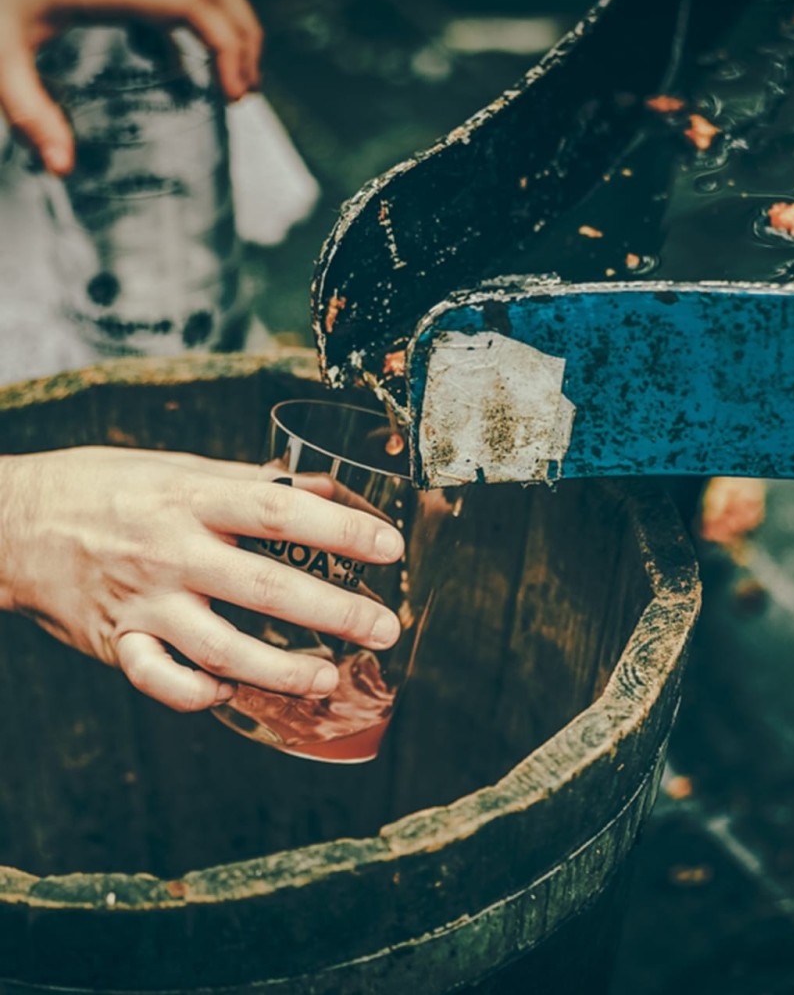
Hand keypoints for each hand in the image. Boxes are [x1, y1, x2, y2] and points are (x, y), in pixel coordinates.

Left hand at [0, 0, 262, 173]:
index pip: (193, 4)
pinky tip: (184, 60)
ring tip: (233, 76)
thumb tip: (62, 168)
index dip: (227, 47)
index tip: (234, 96)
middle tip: (245, 92)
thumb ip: (29, 111)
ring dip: (229, 24)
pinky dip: (198, 18)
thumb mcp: (0, 58)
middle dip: (243, 38)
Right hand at [0, 447, 404, 711]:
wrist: (13, 522)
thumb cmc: (103, 486)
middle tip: (385, 628)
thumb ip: (249, 481)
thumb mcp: (177, 468)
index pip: (278, 513)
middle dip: (334, 611)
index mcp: (190, 499)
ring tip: (330, 677)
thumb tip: (320, 487)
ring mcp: (143, 602)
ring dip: (282, 669)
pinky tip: (232, 694)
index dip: (340, 531)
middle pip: (264, 586)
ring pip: (221, 646)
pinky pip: (159, 680)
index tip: (389, 547)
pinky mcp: (114, 640)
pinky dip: (198, 693)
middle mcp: (171, 552)